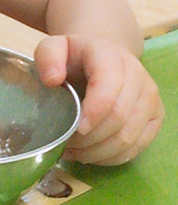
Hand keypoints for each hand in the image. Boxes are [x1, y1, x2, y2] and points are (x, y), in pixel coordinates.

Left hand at [35, 34, 163, 164]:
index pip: (109, 87)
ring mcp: (149, 96)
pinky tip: (92, 154)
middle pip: (119, 117)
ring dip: (100, 152)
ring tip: (76, 153)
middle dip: (91, 138)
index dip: (94, 113)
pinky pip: (138, 145)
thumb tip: (52, 80)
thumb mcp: (54, 47)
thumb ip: (47, 57)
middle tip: (67, 144)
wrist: (103, 57)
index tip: (76, 130)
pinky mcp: (156, 115)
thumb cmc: (75, 57)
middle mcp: (137, 74)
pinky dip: (113, 156)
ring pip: (129, 136)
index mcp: (109, 56)